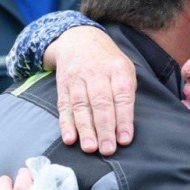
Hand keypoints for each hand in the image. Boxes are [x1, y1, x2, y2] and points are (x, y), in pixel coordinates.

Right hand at [48, 26, 136, 155]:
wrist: (78, 38)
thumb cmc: (107, 61)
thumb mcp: (124, 69)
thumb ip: (126, 94)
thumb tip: (125, 126)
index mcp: (117, 69)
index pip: (122, 96)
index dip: (123, 119)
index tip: (124, 139)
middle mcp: (96, 73)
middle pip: (100, 103)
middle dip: (104, 129)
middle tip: (107, 150)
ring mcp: (77, 78)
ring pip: (81, 106)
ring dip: (85, 130)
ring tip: (90, 149)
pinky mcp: (63, 85)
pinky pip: (64, 106)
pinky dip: (66, 124)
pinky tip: (69, 138)